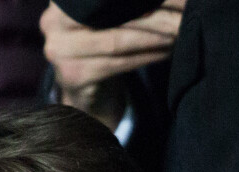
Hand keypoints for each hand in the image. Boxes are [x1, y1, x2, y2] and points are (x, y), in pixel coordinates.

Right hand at [40, 1, 185, 129]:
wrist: (85, 95)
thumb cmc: (100, 47)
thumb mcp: (105, 17)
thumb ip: (118, 2)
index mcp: (62, 0)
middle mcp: (53, 21)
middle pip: (113, 11)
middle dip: (155, 9)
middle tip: (186, 6)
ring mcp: (60, 51)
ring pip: (118, 38)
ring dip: (155, 34)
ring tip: (180, 28)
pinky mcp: (74, 76)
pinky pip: (118, 63)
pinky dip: (147, 55)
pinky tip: (168, 49)